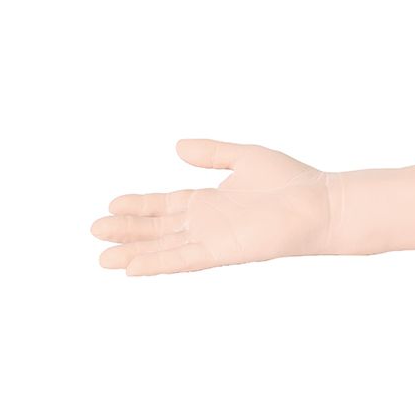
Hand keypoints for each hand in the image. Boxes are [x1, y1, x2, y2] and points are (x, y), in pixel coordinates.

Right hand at [91, 140, 330, 275]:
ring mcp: (215, 239)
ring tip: (102, 258)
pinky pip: (185, 259)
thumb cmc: (291, 181)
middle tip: (95, 231)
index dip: (139, 205)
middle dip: (128, 230)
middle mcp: (209, 223)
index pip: (167, 205)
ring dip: (135, 252)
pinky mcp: (225, 251)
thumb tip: (176, 146)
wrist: (320, 202)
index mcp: (212, 201)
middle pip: (160, 228)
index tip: (111, 204)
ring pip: (166, 247)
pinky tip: (133, 267)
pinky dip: (159, 263)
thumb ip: (212, 153)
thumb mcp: (244, 157)